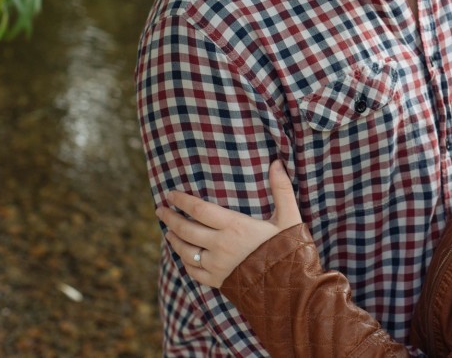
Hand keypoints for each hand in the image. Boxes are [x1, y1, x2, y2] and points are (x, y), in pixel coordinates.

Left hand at [156, 160, 302, 287]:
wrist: (291, 288)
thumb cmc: (290, 249)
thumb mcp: (289, 217)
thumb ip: (281, 189)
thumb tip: (277, 163)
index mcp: (235, 227)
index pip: (199, 210)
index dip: (182, 201)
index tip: (170, 194)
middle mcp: (221, 246)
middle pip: (186, 229)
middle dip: (170, 218)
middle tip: (160, 209)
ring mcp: (217, 266)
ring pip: (185, 251)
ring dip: (174, 239)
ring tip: (168, 231)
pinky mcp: (218, 282)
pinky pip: (193, 271)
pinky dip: (185, 261)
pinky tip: (183, 256)